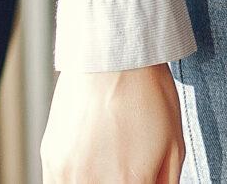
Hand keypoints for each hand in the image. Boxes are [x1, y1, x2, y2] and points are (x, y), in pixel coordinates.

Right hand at [42, 65, 185, 183]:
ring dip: (95, 182)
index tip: (141, 179)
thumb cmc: (147, 93)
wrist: (112, 55)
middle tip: (124, 172)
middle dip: (121, 183)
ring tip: (107, 168)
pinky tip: (89, 169)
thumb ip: (166, 182)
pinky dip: (74, 181)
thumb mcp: (174, 144)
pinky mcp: (52, 160)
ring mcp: (68, 174)